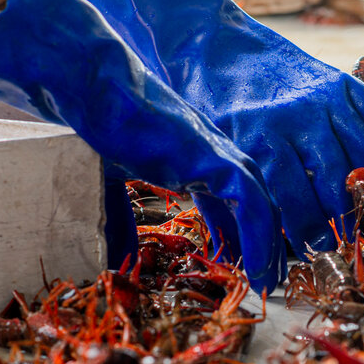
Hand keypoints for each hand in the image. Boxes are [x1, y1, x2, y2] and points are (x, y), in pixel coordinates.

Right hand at [0, 0, 287, 290]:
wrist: (88, 82)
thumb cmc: (93, 123)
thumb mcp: (109, 182)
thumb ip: (119, 218)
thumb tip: (121, 256)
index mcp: (195, 156)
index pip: (233, 200)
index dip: (242, 234)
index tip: (246, 268)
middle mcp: (214, 154)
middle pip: (259, 202)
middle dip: (270, 241)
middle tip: (274, 278)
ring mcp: (218, 153)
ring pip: (267, 204)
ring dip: (273, 245)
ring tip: (274, 281)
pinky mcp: (214, 157)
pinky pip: (253, 203)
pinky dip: (261, 238)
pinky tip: (261, 270)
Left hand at [76, 0, 363, 255]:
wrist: (210, 41)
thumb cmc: (202, 103)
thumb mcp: (208, 152)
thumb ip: (231, 202)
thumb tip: (246, 259)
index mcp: (258, 134)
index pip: (294, 195)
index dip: (309, 229)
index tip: (315, 250)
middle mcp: (297, 114)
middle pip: (335, 178)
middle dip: (342, 216)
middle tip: (343, 239)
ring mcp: (323, 94)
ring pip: (363, 151)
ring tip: (360, 210)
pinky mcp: (339, 80)